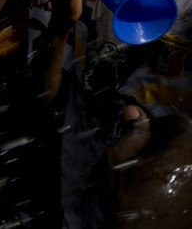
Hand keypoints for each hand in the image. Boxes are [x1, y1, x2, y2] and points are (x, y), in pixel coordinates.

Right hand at [107, 107, 191, 227]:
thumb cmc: (126, 196)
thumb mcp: (120, 160)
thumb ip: (133, 134)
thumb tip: (135, 110)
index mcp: (180, 153)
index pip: (184, 124)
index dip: (168, 124)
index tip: (153, 131)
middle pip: (191, 142)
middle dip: (176, 141)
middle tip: (157, 149)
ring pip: (191, 160)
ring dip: (180, 158)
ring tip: (163, 166)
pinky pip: (191, 176)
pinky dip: (184, 174)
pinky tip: (169, 182)